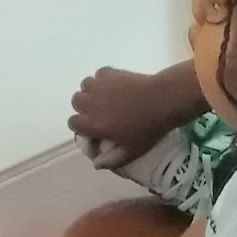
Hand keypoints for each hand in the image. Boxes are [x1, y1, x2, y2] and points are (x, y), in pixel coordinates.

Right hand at [67, 64, 184, 156]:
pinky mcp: (111, 72)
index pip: (73, 123)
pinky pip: (99, 75)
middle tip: (99, 112)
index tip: (92, 129)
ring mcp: (100, 85)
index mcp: (93, 123)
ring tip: (105, 97)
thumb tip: (96, 164)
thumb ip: (111, 160)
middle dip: (84, 107)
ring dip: (91, 91)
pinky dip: (103, 80)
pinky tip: (114, 86)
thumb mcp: (131, 152)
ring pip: (85, 86)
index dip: (81, 126)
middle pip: (76, 101)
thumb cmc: (147, 129)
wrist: (163, 101)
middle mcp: (91, 102)